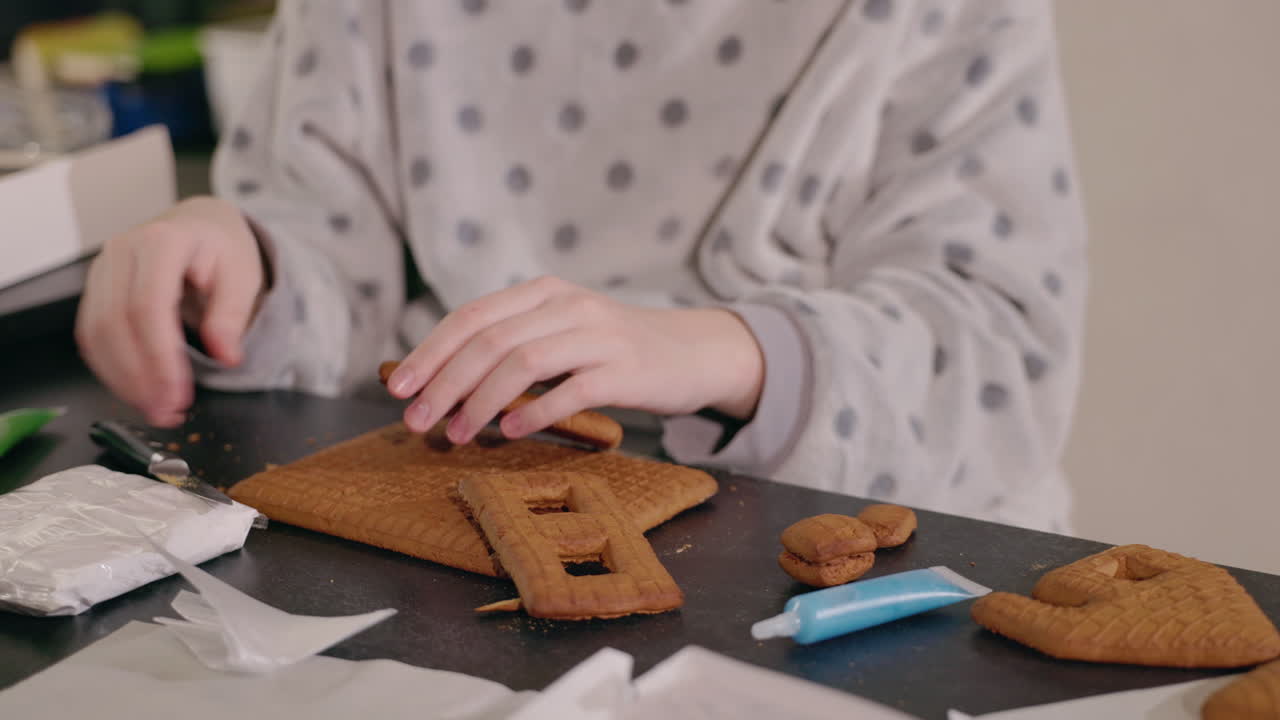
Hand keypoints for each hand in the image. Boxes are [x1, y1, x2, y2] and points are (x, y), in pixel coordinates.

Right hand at [75, 196, 267, 426]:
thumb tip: (225, 356)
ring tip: (155, 408)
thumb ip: (232, 314)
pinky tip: (136, 390)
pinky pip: (91, 335)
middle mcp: (122, 252)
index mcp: (162, 241)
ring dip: (121, 379)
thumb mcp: (243, 275)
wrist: (200, 224)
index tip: (178, 393)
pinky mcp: (95, 289)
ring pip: (95, 333)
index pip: (149, 306)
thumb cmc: (221, 247)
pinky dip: (111, 368)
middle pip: (115, 323)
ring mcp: (102, 270)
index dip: (159, 357)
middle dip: (139, 376)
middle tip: (166, 411)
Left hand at [385, 276, 764, 442]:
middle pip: (490, 341)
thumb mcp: (562, 331)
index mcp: (544, 291)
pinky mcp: (626, 369)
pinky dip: (534, 412)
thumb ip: (513, 345)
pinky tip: (509, 432)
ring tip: (458, 434)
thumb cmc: (614, 350)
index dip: (430, 352)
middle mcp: (569, 305)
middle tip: (418, 421)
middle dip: (445, 383)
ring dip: (480, 402)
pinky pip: (570, 390)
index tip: (398, 387)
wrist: (692, 352)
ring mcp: (600, 334)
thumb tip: (441, 384)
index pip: (473, 316)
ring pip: (523, 363)